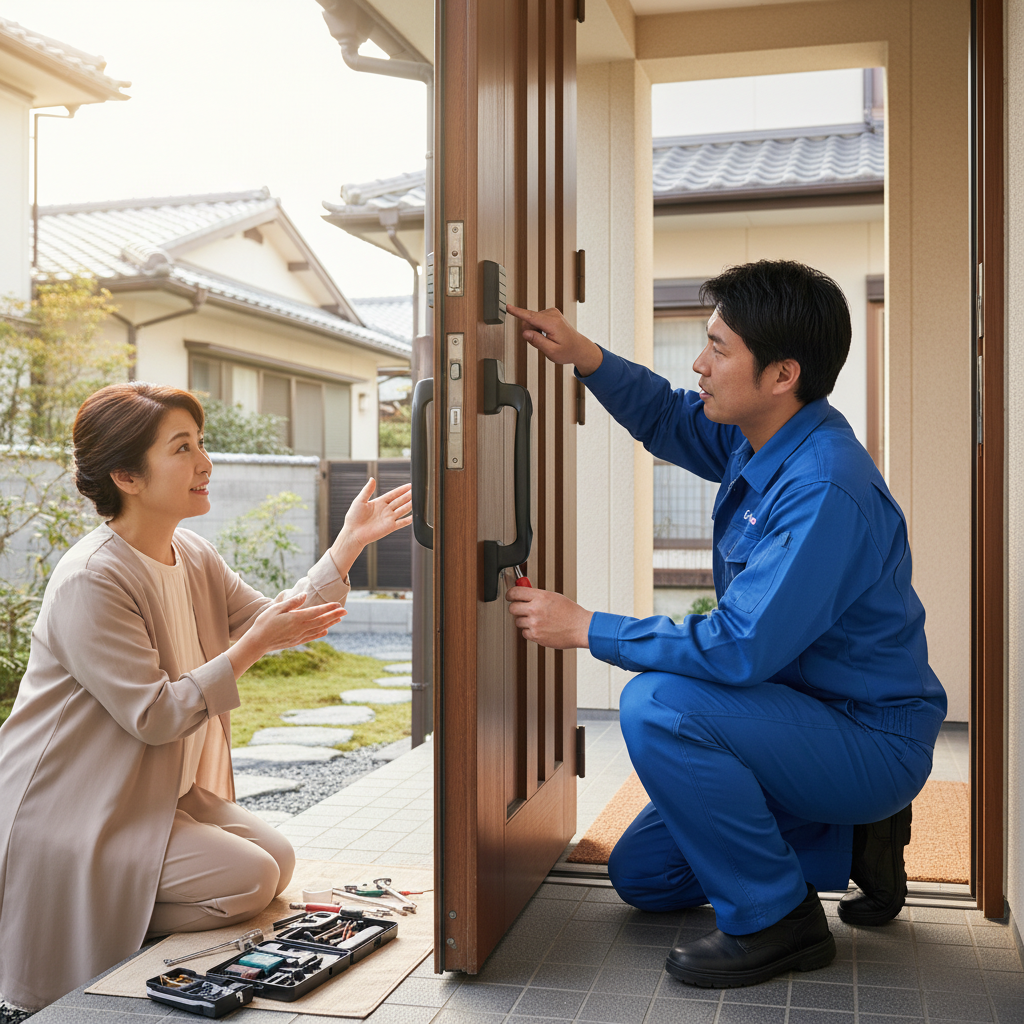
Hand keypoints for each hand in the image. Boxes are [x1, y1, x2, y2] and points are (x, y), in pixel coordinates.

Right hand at [228, 593, 344, 677]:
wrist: (257, 642)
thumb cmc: (264, 623)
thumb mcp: (276, 608)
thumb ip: (292, 602)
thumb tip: (305, 595)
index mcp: (296, 618)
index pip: (316, 612)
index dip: (328, 608)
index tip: (338, 604)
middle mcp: (300, 628)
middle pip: (321, 621)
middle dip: (334, 615)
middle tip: (345, 610)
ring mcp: (299, 636)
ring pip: (318, 629)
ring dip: (330, 623)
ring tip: (339, 618)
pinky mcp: (296, 641)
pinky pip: (311, 636)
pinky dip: (320, 633)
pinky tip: (326, 630)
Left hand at [329, 478, 412, 577]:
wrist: (353, 533)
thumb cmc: (353, 517)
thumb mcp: (360, 500)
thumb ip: (367, 490)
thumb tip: (372, 478)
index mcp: (379, 502)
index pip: (393, 494)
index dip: (401, 490)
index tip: (410, 485)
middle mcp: (385, 510)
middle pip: (400, 501)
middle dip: (408, 496)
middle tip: (417, 490)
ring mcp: (388, 519)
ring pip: (402, 510)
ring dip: (410, 505)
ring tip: (418, 500)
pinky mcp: (389, 527)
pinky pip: (401, 523)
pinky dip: (407, 520)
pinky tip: (414, 516)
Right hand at [505, 304, 602, 375]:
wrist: (578, 347)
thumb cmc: (567, 351)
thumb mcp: (551, 351)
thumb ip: (537, 341)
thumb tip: (525, 333)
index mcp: (552, 324)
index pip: (531, 317)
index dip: (518, 312)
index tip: (508, 307)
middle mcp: (552, 315)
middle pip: (529, 321)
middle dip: (530, 332)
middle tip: (541, 342)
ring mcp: (552, 312)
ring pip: (532, 320)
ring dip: (535, 331)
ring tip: (546, 339)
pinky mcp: (551, 313)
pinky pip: (537, 319)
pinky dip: (539, 328)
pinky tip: (547, 334)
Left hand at [505, 585, 592, 648]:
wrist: (580, 627)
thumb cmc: (570, 612)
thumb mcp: (554, 597)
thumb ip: (537, 595)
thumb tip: (524, 593)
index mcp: (540, 596)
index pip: (515, 592)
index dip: (510, 594)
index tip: (510, 596)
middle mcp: (535, 609)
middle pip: (512, 608)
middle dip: (515, 608)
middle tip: (521, 609)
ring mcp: (535, 623)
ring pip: (518, 621)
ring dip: (524, 621)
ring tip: (537, 620)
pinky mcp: (536, 636)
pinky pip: (524, 633)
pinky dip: (530, 632)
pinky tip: (540, 628)